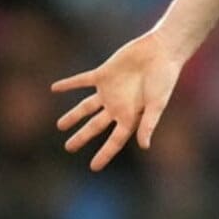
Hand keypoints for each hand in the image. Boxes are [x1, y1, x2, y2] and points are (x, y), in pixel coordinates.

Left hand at [52, 32, 184, 169]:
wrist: (161, 51)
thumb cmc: (164, 78)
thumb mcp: (157, 103)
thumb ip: (149, 123)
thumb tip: (144, 146)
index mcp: (131, 116)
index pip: (115, 140)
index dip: (105, 154)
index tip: (94, 167)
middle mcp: (118, 106)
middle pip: (95, 126)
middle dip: (82, 137)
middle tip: (69, 148)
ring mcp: (109, 91)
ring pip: (86, 107)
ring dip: (73, 115)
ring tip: (60, 126)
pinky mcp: (104, 74)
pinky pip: (82, 81)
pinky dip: (69, 85)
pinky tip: (54, 88)